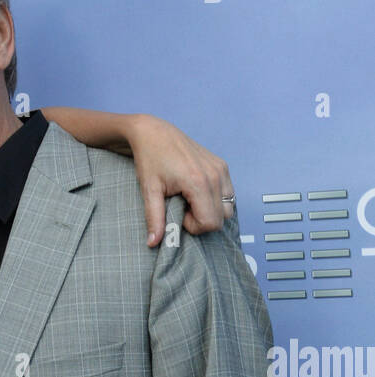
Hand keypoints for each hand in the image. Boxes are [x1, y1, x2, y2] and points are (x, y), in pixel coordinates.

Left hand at [127, 114, 235, 247]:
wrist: (154, 133)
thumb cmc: (150, 159)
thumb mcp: (149, 191)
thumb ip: (154, 219)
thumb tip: (153, 243)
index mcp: (198, 182)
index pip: (210, 223)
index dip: (193, 226)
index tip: (178, 214)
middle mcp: (215, 175)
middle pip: (221, 218)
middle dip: (202, 220)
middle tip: (182, 208)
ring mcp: (221, 169)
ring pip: (228, 207)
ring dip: (210, 211)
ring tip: (189, 201)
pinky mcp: (222, 165)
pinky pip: (228, 194)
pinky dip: (215, 200)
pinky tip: (196, 193)